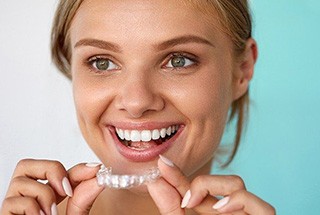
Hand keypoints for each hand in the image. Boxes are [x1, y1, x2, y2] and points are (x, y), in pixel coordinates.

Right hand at [1, 159, 103, 214]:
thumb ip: (83, 196)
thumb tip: (98, 174)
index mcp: (46, 196)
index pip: (57, 171)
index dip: (76, 167)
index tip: (96, 170)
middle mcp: (28, 199)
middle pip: (27, 165)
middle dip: (50, 170)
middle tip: (66, 190)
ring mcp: (15, 208)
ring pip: (21, 182)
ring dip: (44, 194)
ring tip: (52, 214)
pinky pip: (13, 202)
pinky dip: (32, 208)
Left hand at [147, 156, 274, 214]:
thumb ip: (170, 207)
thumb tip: (154, 180)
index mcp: (210, 213)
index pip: (195, 187)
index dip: (179, 175)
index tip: (162, 162)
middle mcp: (229, 212)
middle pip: (218, 180)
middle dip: (200, 182)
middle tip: (183, 198)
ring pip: (237, 183)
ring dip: (215, 188)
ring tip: (195, 204)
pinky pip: (262, 206)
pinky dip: (240, 201)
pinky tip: (220, 209)